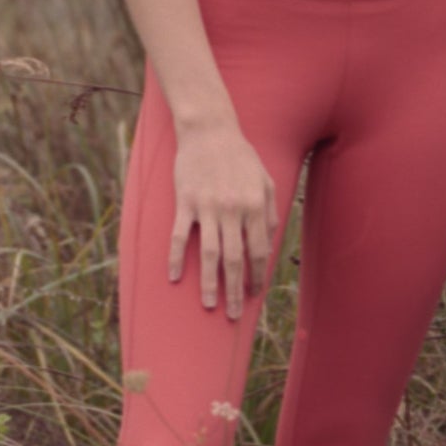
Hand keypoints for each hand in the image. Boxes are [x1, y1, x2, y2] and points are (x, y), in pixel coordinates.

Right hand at [169, 120, 278, 320]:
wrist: (209, 130)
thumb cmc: (240, 155)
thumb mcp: (265, 179)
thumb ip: (269, 210)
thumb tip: (270, 240)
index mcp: (254, 206)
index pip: (258, 250)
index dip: (257, 275)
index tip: (254, 293)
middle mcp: (232, 210)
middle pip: (235, 259)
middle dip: (236, 290)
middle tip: (233, 315)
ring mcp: (207, 207)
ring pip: (210, 254)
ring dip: (211, 283)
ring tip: (211, 305)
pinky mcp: (185, 202)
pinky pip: (180, 236)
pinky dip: (177, 258)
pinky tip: (175, 278)